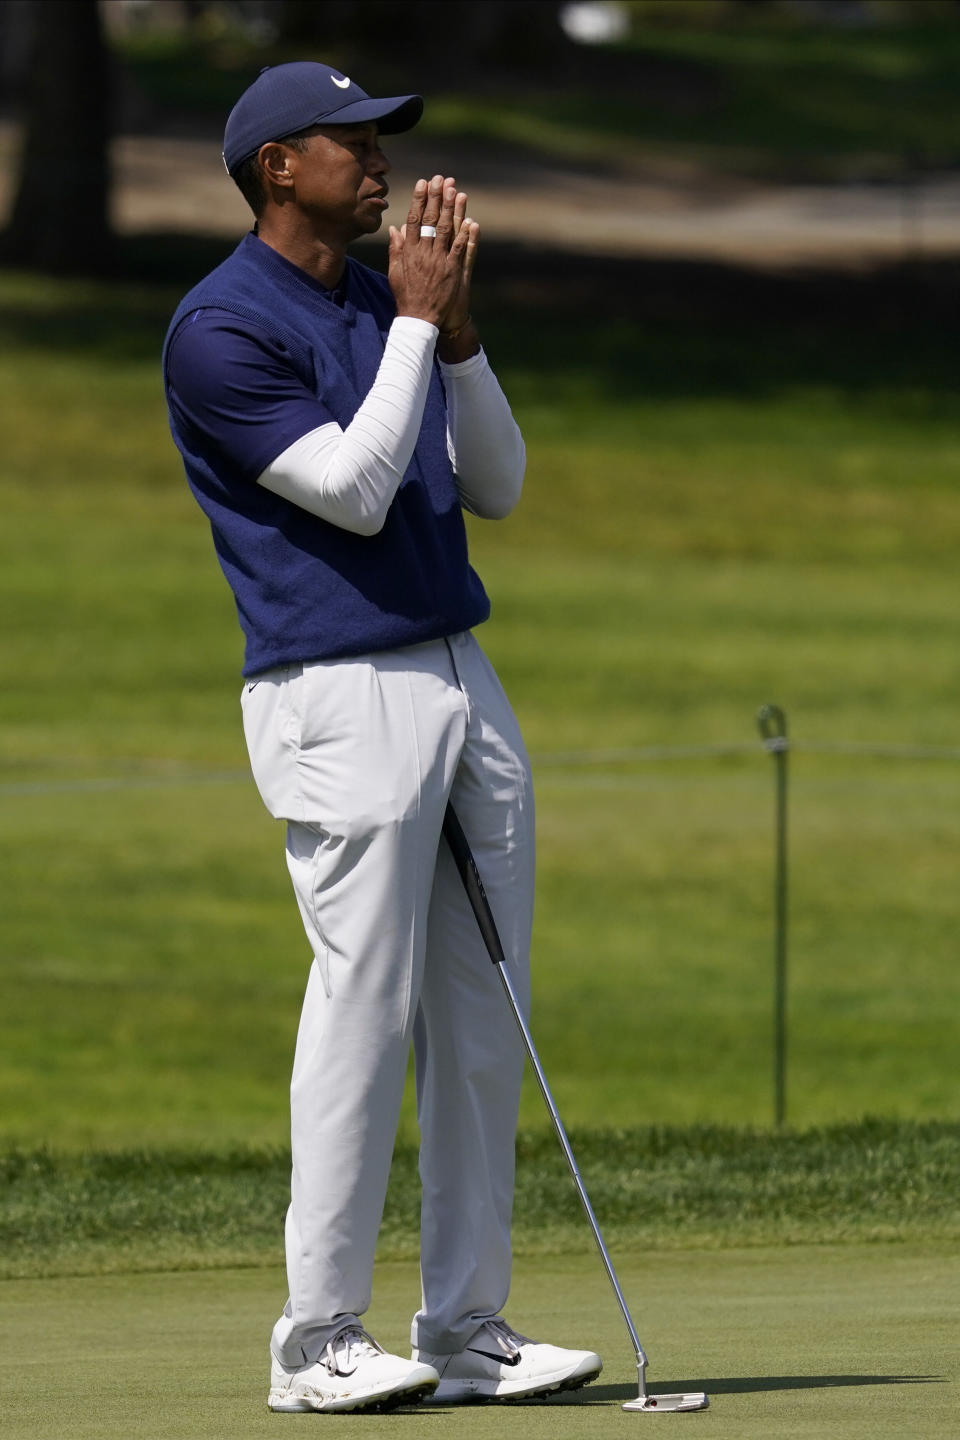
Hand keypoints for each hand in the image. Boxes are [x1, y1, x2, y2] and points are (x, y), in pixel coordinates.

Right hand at [388, 174, 478, 330]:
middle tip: (440, 179)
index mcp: (409, 252)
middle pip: (429, 220)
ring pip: (445, 230)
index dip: (419, 200)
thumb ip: (396, 249)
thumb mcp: (395, 272)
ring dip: (451, 209)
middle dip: (435, 197)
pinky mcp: (452, 271)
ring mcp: (439, 262)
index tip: (423, 183)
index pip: (413, 220)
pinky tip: (469, 219)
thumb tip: (395, 228)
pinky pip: (459, 249)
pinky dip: (465, 234)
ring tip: (454, 190)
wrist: (419, 319)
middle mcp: (423, 254)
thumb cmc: (406, 296)